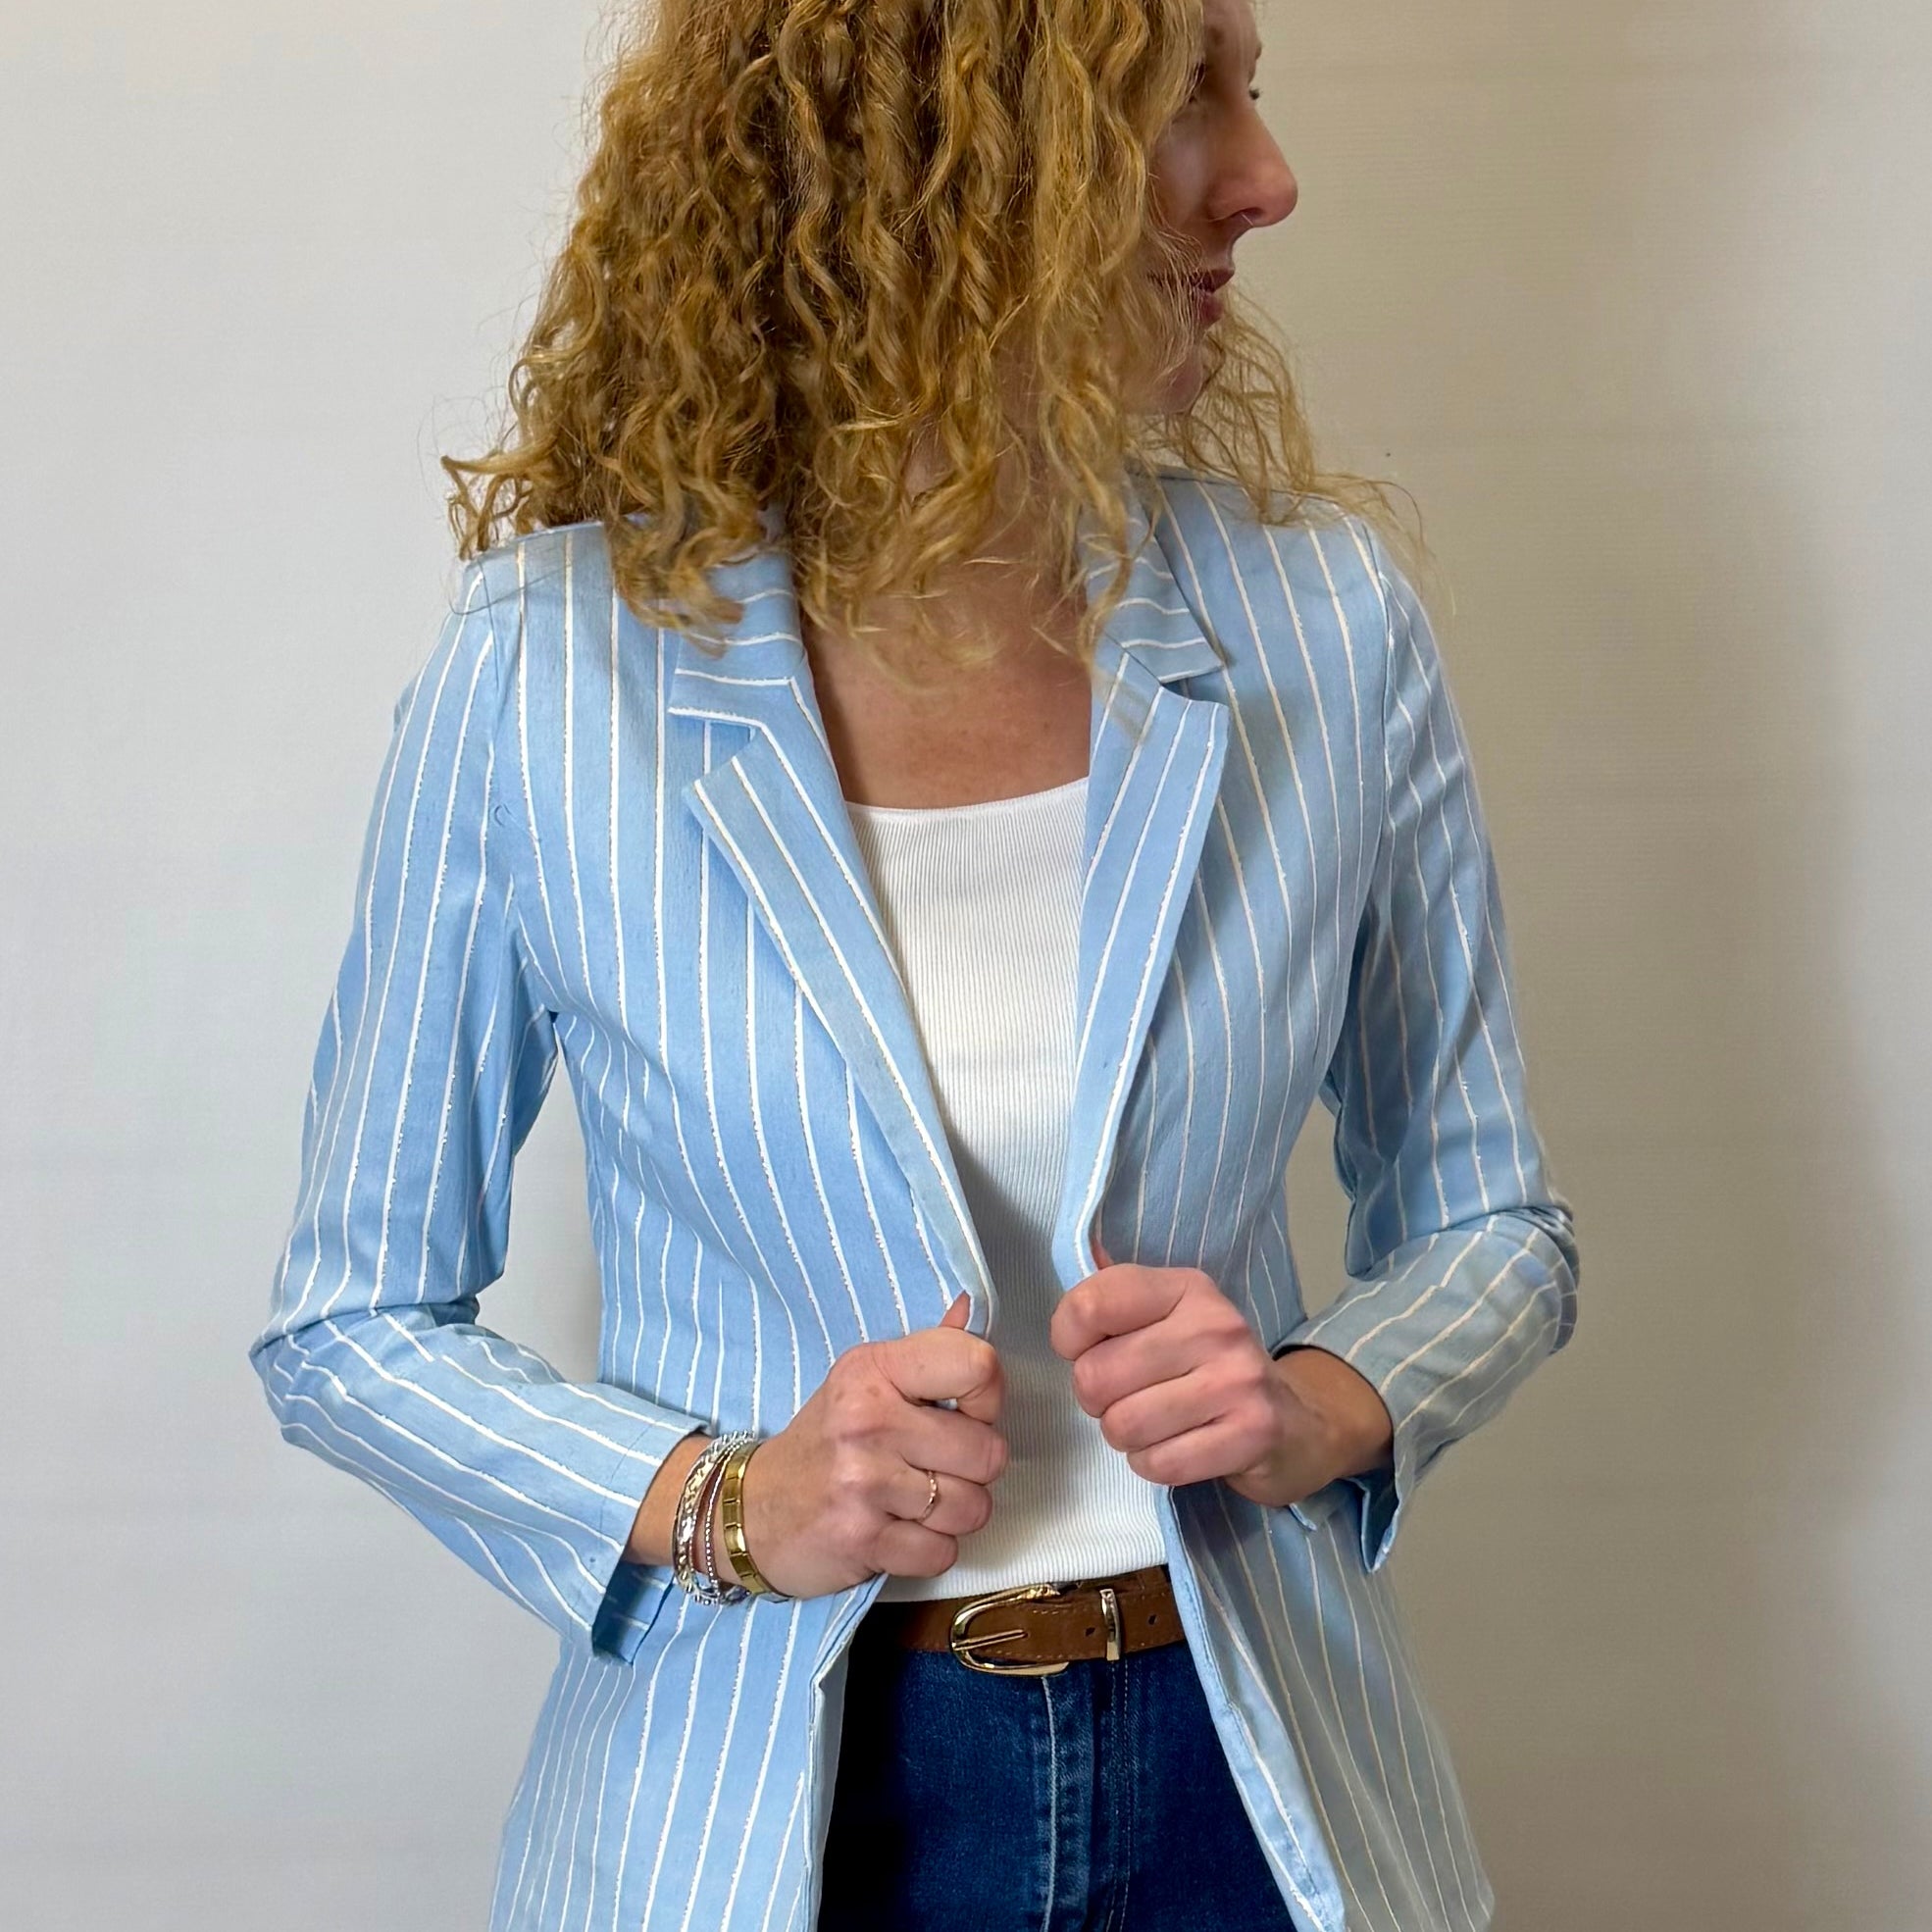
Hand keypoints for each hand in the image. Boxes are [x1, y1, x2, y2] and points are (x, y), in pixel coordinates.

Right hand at [729, 1293, 1007, 1600]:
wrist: (753, 1508)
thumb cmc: (826, 1441)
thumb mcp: (865, 1381)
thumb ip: (926, 1351)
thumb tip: (968, 1306)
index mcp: (874, 1369)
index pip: (978, 1366)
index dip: (988, 1398)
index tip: (964, 1412)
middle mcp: (868, 1419)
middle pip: (988, 1452)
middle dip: (973, 1470)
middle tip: (934, 1467)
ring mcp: (864, 1482)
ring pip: (973, 1508)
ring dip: (953, 1514)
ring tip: (915, 1501)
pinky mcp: (862, 1539)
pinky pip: (944, 1553)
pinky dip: (928, 1550)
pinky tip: (897, 1530)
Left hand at [1050, 1241, 1391, 1508]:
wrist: (1300, 1420)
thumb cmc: (1212, 1366)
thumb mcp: (1171, 1316)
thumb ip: (1118, 1294)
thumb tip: (1080, 1249)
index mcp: (1186, 1287)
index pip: (1089, 1306)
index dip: (1069, 1339)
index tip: (1089, 1351)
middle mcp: (1215, 1325)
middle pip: (1096, 1377)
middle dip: (1097, 1401)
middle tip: (1127, 1399)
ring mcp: (1238, 1380)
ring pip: (1123, 1425)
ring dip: (1126, 1437)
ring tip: (1153, 1425)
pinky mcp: (1252, 1434)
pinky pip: (1159, 1463)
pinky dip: (1153, 1464)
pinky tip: (1176, 1448)